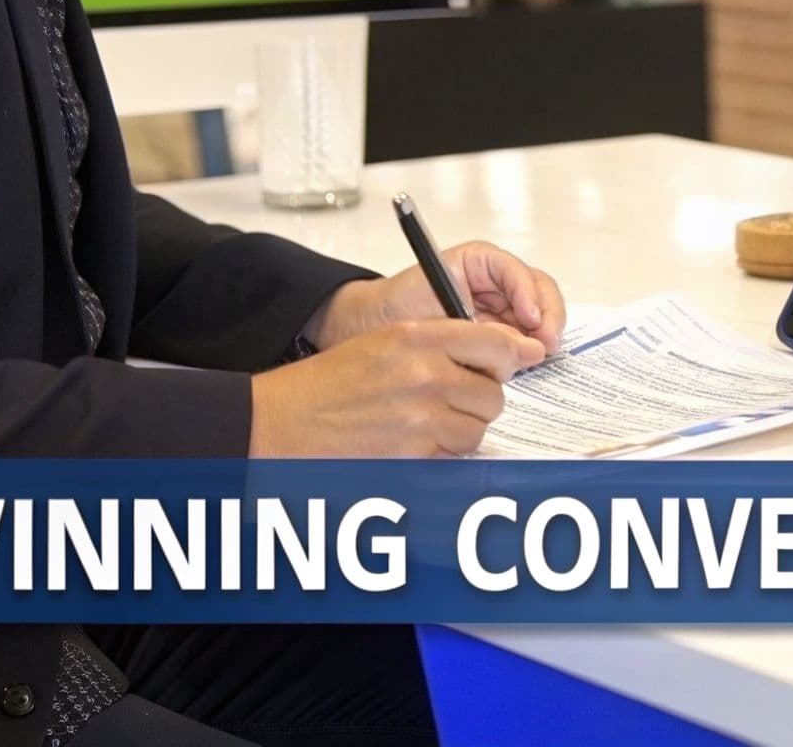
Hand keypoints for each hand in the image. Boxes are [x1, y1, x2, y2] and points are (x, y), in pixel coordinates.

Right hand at [248, 319, 544, 456]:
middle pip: (494, 392)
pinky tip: (413, 443)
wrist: (280, 422)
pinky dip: (443, 454)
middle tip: (450, 400)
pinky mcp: (415, 456)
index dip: (510, 356)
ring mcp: (422, 418)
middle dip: (478, 399)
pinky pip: (455, 456)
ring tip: (425, 423)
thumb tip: (511, 352)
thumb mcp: (386, 343)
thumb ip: (444, 343)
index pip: (496, 342)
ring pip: (478, 428)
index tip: (512, 363)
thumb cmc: (328, 385)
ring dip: (461, 429)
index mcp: (417, 337)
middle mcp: (425, 374)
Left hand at [308, 241, 565, 353]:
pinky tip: (523, 368)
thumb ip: (474, 322)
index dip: (529, 295)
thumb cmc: (393, 308)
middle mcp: (496, 285)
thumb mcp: (432, 305)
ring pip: (540, 320)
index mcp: (480, 264)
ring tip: (534, 359)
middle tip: (545, 345)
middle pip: (541, 294)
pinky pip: (523, 344)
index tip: (530, 320)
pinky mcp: (497, 339)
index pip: (519, 273)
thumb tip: (515, 341)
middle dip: (548, 318)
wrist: (368, 329)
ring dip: (542, 339)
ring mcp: (500, 312)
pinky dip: (529, 355)